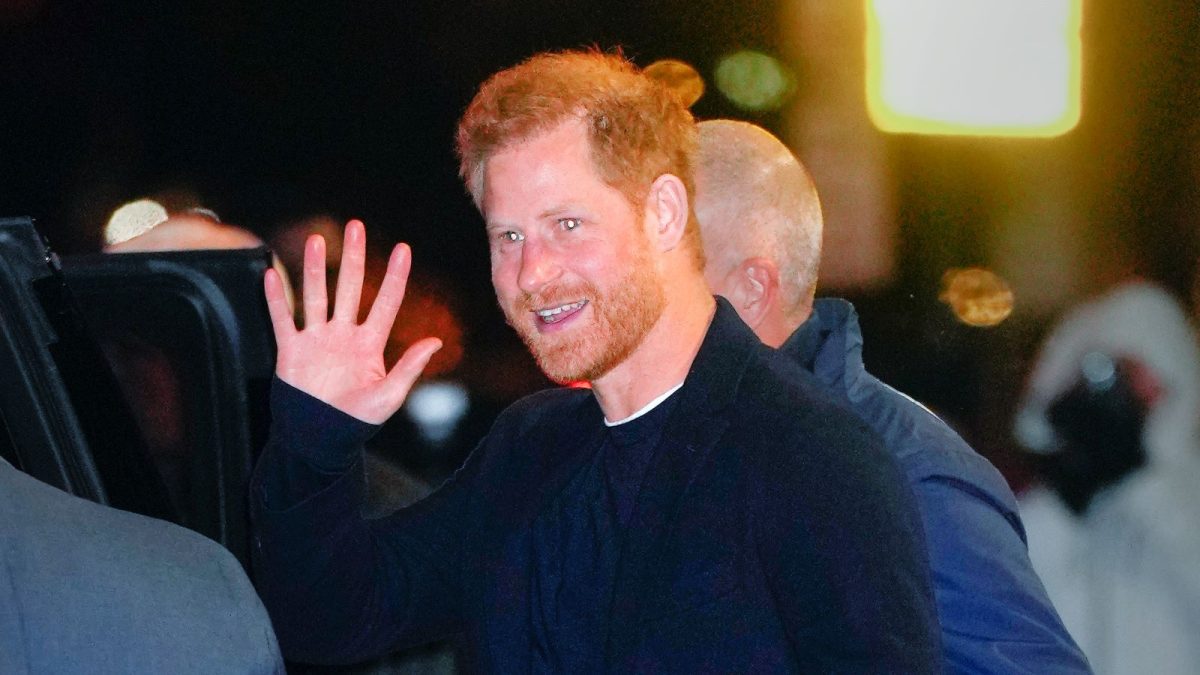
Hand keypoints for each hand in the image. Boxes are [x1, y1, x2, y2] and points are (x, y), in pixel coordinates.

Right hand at [264, 219, 441, 423]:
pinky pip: (283, 319)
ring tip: (315, 239)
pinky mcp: (291, 351)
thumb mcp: (389, 396)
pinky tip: (271, 274)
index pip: (386, 303)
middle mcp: (343, 335)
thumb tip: (435, 341)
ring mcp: (316, 340)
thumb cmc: (357, 422)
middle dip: (353, 257)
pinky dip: (277, 299)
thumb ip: (409, 367)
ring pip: (316, 295)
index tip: (404, 249)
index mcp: (370, 345)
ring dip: (313, 268)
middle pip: (349, 287)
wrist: (319, 441)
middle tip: (356, 226)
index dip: (395, 277)